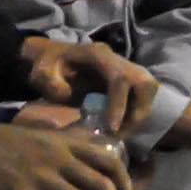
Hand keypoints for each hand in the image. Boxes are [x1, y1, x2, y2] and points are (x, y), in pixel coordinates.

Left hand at [19, 39, 161, 134]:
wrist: (51, 58)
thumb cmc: (47, 66)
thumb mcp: (42, 73)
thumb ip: (52, 83)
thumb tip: (69, 95)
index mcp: (98, 55)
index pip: (120, 79)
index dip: (119, 104)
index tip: (111, 129)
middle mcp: (118, 59)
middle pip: (145, 84)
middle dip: (138, 112)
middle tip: (121, 133)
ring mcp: (126, 68)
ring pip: (148, 90)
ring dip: (139, 115)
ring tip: (120, 133)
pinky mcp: (128, 79)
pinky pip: (143, 97)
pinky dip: (135, 114)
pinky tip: (120, 127)